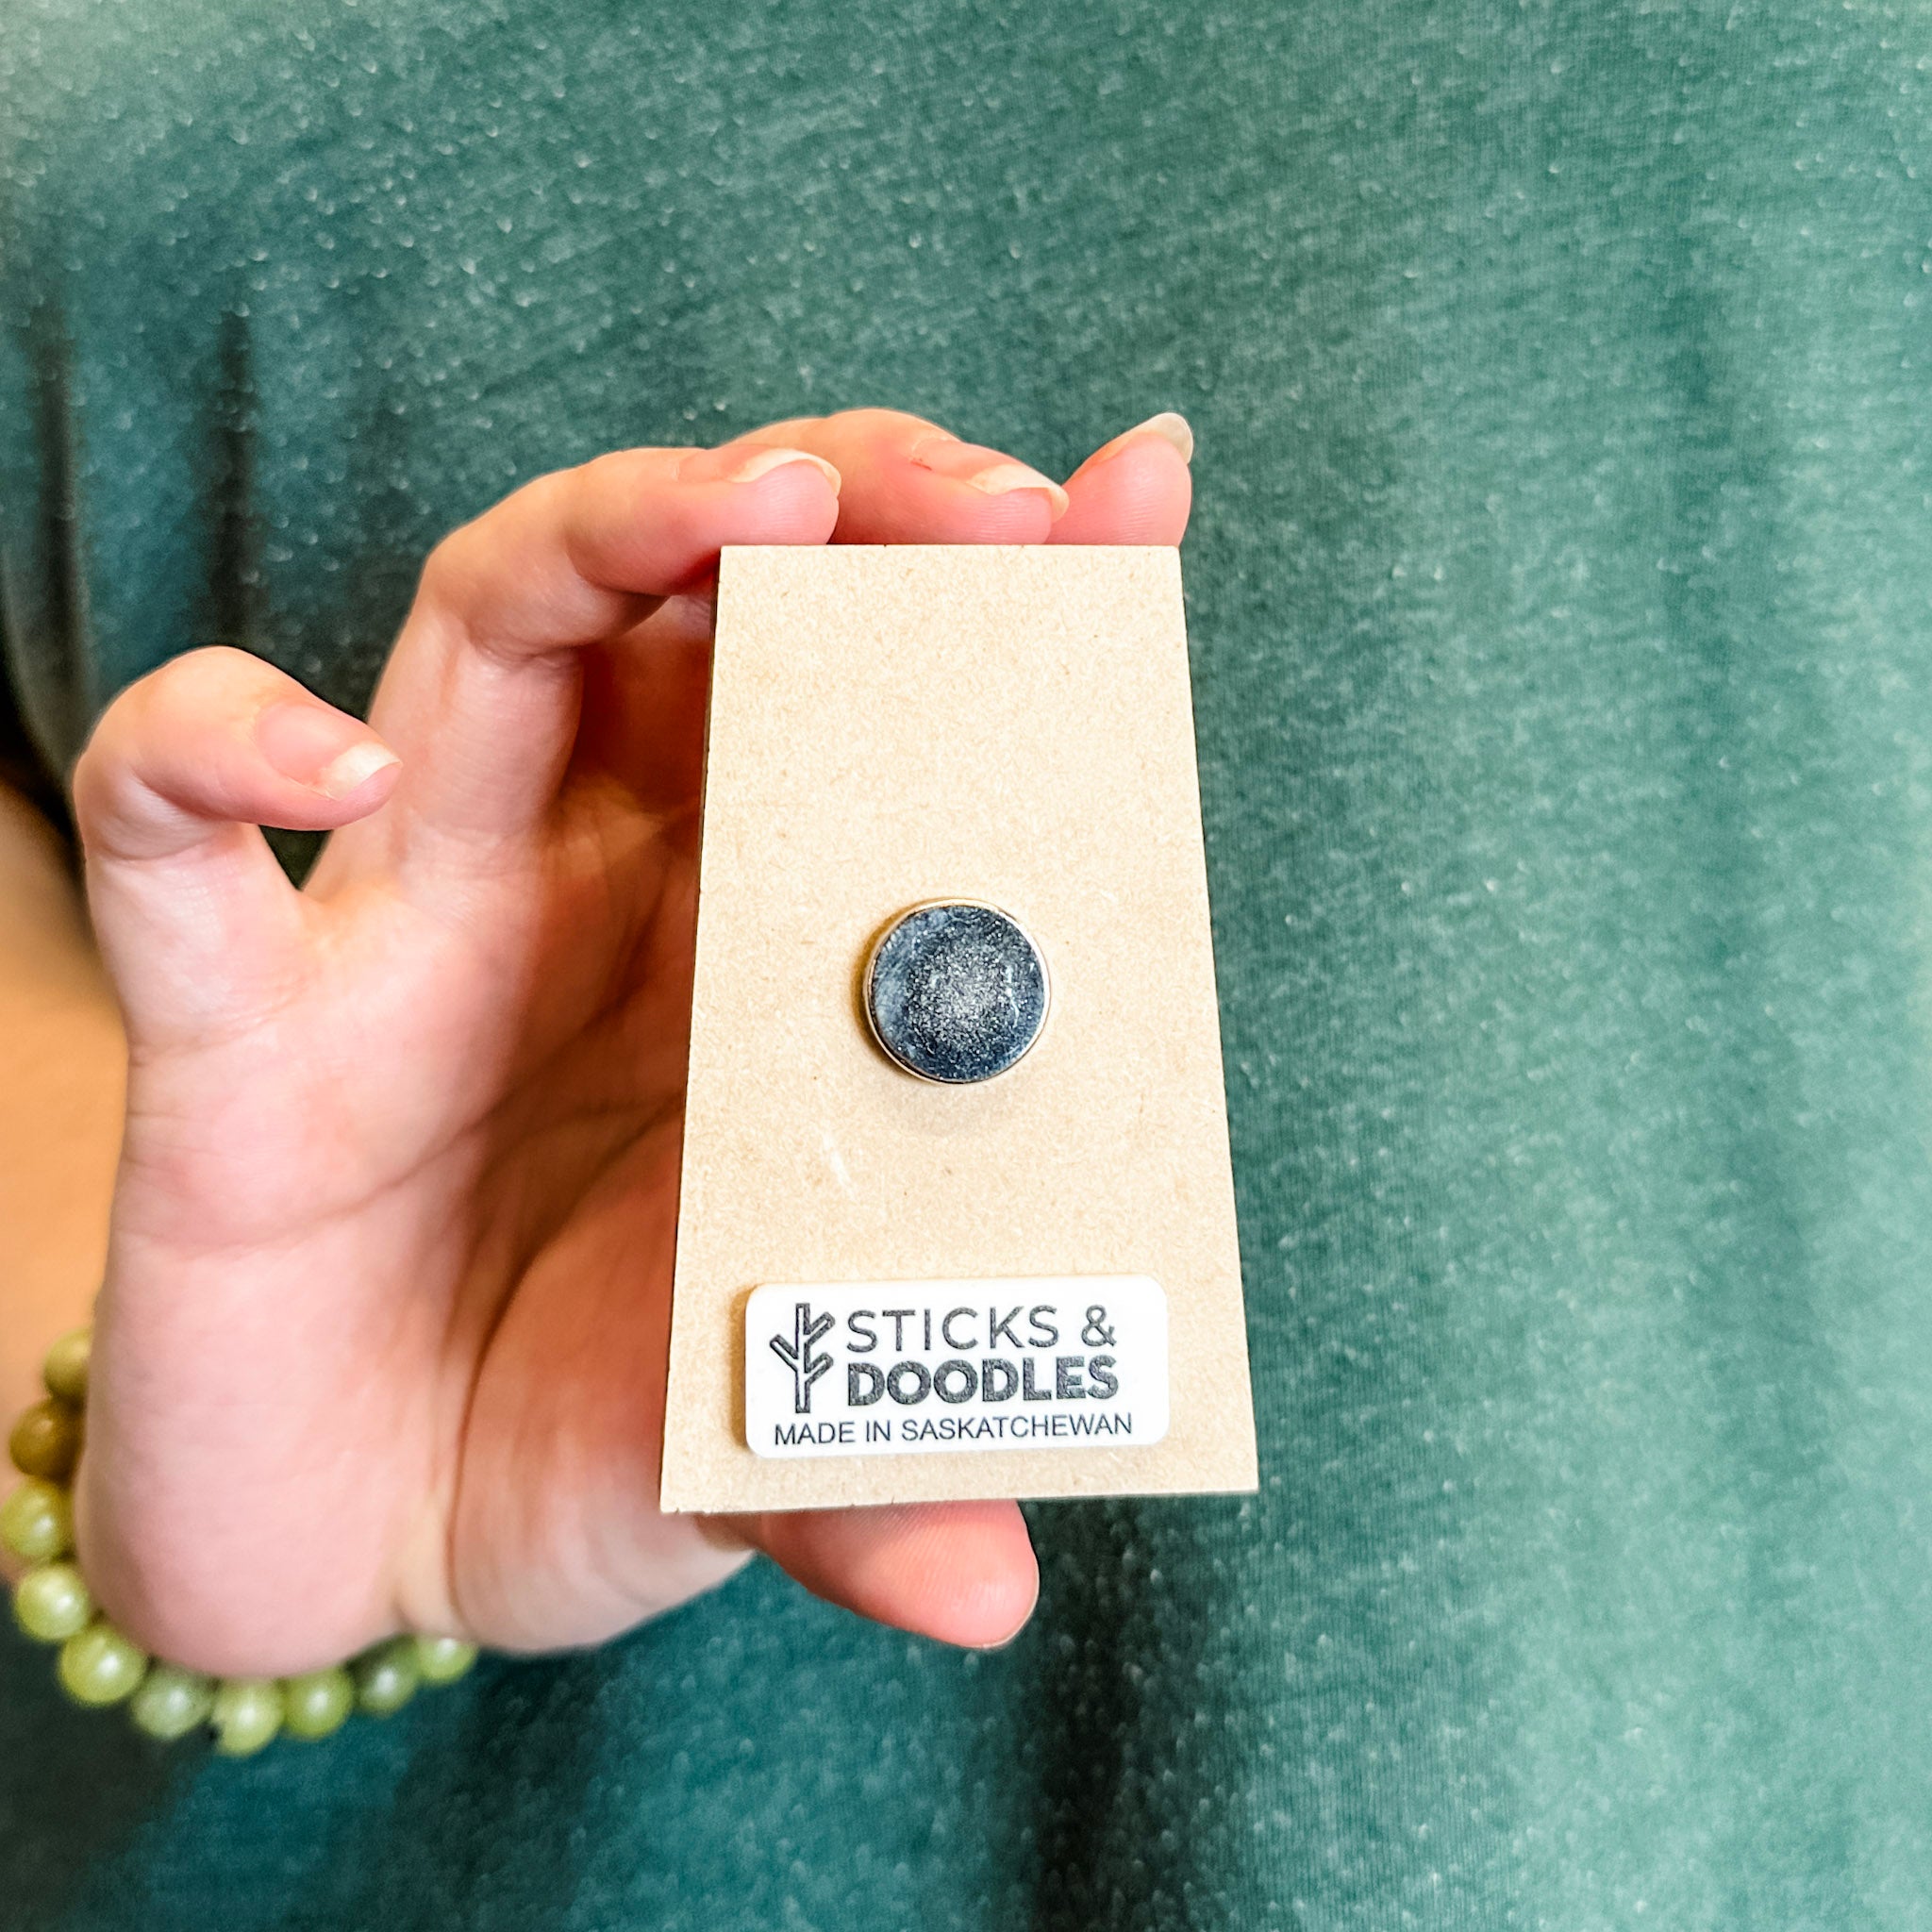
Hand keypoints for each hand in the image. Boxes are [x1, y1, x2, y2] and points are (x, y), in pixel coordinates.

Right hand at [68, 408, 1192, 1673]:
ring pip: (493, 619)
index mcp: (766, 950)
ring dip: (617, 525)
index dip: (1003, 601)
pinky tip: (343, 764)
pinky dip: (227, 746)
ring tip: (757, 505)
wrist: (355, 1543)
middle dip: (851, 502)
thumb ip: (863, 1483)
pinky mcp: (236, 1025)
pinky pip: (174, 826)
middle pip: (713, 595)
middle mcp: (604, 887)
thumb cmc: (590, 1431)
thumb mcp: (755, 1441)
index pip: (887, 712)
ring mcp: (416, 925)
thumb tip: (993, 1586)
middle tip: (986, 498)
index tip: (1136, 498)